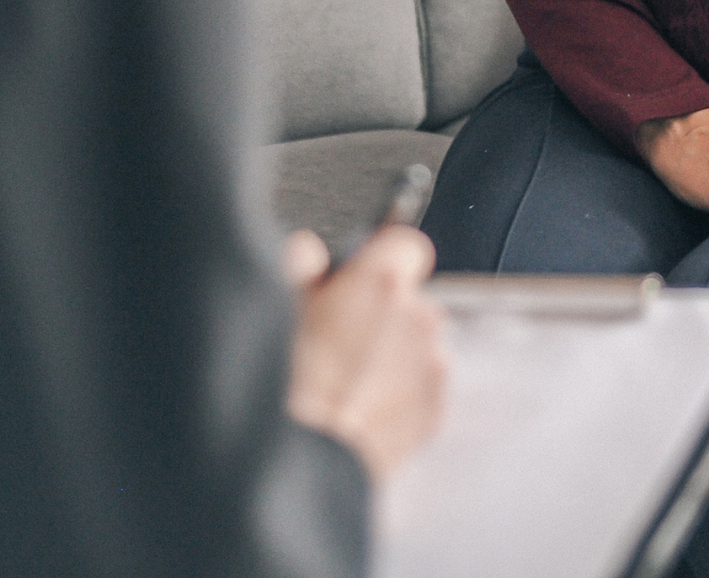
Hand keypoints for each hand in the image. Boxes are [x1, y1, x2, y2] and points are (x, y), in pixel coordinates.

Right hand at [283, 225, 447, 480]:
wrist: (295, 465)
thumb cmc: (282, 387)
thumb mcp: (273, 301)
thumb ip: (299, 259)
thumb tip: (310, 254)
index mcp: (382, 281)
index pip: (404, 243)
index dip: (379, 259)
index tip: (359, 278)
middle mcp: (418, 317)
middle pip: (408, 298)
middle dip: (378, 312)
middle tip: (335, 340)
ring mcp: (432, 365)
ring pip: (415, 344)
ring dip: (390, 355)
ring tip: (343, 384)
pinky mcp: (435, 411)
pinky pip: (421, 385)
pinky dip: (400, 393)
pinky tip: (359, 408)